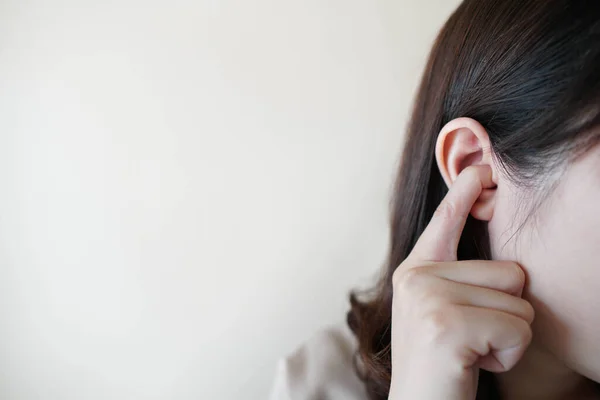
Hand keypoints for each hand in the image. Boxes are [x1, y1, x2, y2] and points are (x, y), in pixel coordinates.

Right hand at [387, 165, 533, 399]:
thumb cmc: (439, 363)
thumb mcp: (443, 312)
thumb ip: (460, 279)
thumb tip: (506, 259)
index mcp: (416, 271)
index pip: (445, 223)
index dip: (463, 194)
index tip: (480, 169)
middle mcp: (417, 277)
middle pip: (511, 271)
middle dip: (506, 312)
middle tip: (471, 339)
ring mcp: (428, 298)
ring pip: (518, 302)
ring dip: (507, 337)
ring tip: (471, 353)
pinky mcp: (446, 324)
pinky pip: (515, 329)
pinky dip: (507, 354)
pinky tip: (473, 365)